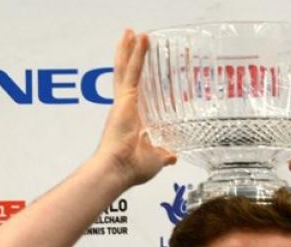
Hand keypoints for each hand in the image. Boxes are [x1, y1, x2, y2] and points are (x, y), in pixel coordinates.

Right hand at [94, 29, 176, 187]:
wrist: (118, 170)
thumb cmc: (132, 168)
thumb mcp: (156, 159)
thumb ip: (164, 154)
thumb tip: (172, 156)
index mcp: (133, 121)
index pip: (137, 95)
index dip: (139, 81)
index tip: (143, 70)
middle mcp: (126, 109)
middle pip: (127, 77)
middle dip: (129, 58)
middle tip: (131, 41)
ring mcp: (124, 102)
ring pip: (127, 69)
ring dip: (131, 50)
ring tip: (133, 32)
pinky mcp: (125, 98)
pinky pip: (131, 71)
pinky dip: (136, 54)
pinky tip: (140, 38)